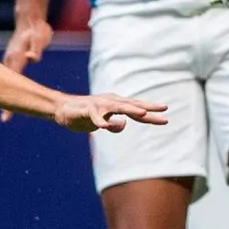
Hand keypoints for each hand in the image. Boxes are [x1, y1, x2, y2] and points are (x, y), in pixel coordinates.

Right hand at [0, 15, 54, 122]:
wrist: (31, 21)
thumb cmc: (36, 31)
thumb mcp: (38, 38)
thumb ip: (35, 49)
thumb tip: (32, 58)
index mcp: (16, 60)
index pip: (11, 84)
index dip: (8, 100)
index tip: (5, 116)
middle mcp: (10, 62)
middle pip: (4, 85)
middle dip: (5, 102)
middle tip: (5, 119)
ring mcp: (11, 61)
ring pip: (6, 82)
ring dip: (6, 95)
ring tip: (7, 113)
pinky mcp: (15, 60)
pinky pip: (11, 76)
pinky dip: (10, 87)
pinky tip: (13, 95)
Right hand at [53, 93, 170, 133]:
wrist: (63, 109)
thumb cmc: (84, 115)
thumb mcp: (103, 122)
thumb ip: (114, 125)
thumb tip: (123, 125)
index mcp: (116, 105)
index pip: (136, 110)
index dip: (151, 114)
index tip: (166, 117)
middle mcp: (110, 102)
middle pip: (132, 105)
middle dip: (148, 107)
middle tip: (164, 108)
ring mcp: (99, 105)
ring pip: (117, 107)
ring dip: (130, 109)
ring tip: (143, 112)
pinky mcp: (86, 110)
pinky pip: (94, 116)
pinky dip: (100, 121)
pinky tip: (105, 126)